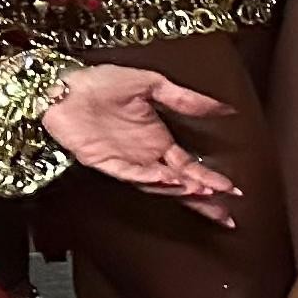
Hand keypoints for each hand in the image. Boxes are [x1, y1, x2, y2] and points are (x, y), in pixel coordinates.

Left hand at [43, 66, 240, 226]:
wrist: (65, 85)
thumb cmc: (102, 83)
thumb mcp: (153, 85)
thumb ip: (187, 99)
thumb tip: (225, 107)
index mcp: (158, 141)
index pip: (191, 167)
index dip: (211, 179)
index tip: (232, 190)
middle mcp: (145, 156)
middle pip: (179, 184)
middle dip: (203, 199)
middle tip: (224, 213)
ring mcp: (125, 161)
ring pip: (157, 183)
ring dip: (179, 188)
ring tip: (201, 191)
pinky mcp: (104, 161)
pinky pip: (130, 173)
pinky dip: (150, 178)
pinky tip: (168, 179)